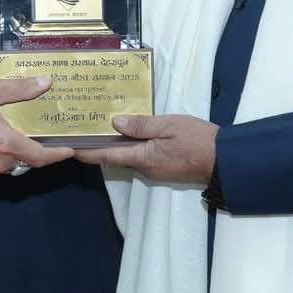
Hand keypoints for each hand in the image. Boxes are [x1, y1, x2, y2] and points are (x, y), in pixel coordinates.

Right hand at [0, 74, 73, 178]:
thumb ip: (20, 88)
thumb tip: (46, 82)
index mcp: (5, 144)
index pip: (41, 157)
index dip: (58, 155)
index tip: (70, 150)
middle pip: (25, 161)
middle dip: (34, 149)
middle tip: (40, 134)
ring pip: (8, 164)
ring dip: (14, 153)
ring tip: (16, 134)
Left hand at [82, 113, 217, 184]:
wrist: (224, 160)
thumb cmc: (198, 140)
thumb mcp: (169, 126)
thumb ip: (142, 125)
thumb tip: (115, 124)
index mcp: (142, 158)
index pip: (106, 156)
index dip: (86, 152)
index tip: (67, 146)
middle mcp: (144, 167)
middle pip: (113, 156)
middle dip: (96, 146)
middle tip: (80, 129)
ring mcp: (154, 168)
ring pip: (126, 156)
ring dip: (112, 144)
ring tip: (98, 126)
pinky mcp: (163, 166)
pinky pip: (139, 155)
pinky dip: (128, 145)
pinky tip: (126, 131)